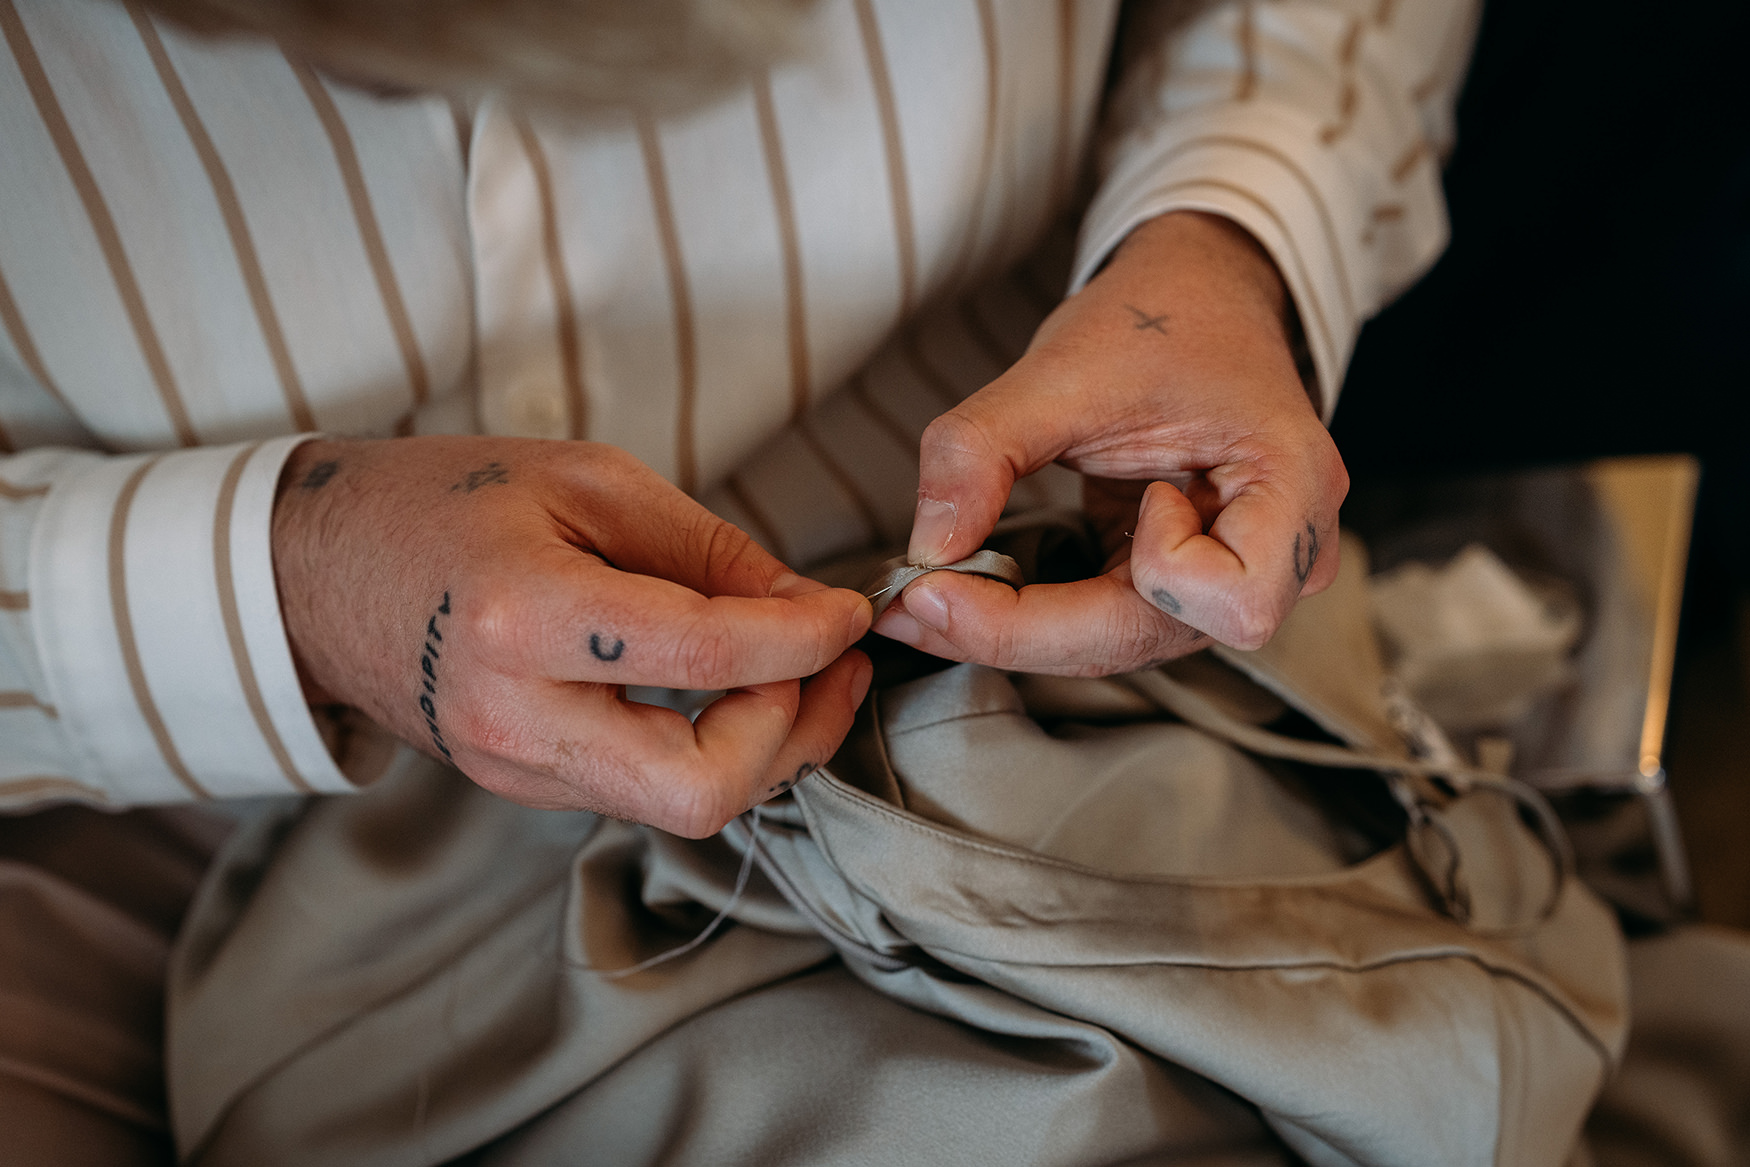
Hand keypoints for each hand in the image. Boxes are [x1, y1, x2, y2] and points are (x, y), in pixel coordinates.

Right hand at [272, 437, 872, 835]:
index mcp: (524, 617)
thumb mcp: (584, 480)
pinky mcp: (521, 786)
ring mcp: (513, 768)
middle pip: (700, 789)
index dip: (804, 640)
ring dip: (767, 749)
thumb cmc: (444, 501)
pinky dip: (713, 751)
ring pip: (681, 806)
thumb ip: (704, 549)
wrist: (313, 571)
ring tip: (804, 675)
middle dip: (794, 735)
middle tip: (835, 668)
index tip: (852, 609)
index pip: (705, 656)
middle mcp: (515, 717)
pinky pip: (644, 790)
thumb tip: (807, 607)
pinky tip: (737, 694)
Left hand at [874, 211, 1346, 674]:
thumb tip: (928, 550)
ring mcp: (1235, 578)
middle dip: (1021, 629)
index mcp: (1294, 486)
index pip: (1228, 601)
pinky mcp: (1181, 586)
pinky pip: (1101, 623)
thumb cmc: (1159, 320)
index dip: (1136, 582)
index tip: (1058, 516)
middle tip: (912, 603)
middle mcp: (1287, 554)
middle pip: (1150, 638)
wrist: (1192, 296)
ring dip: (1013, 630)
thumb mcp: (1062, 367)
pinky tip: (959, 592)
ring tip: (918, 598)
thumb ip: (985, 450)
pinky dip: (1026, 614)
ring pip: (1116, 644)